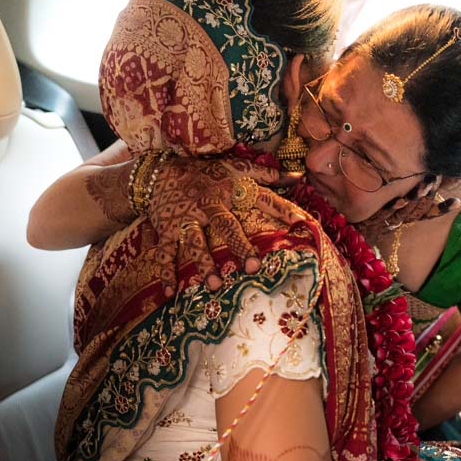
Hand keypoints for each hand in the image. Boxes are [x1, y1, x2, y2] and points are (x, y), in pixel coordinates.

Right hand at [148, 158, 301, 295]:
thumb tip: (298, 176)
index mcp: (228, 189)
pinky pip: (164, 253)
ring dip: (203, 264)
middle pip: (225, 226)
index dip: (281, 208)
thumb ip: (266, 174)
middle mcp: (208, 205)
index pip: (260, 198)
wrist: (158, 173)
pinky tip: (171, 292)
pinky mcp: (167, 231)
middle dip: (239, 246)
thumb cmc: (203, 173)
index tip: (302, 221)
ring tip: (214, 285)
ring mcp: (185, 219)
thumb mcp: (233, 168)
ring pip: (195, 242)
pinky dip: (165, 273)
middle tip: (254, 267)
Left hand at [354, 175, 460, 245]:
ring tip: (426, 183)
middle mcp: (400, 221)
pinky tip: (401, 198)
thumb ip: (413, 197)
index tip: (457, 201)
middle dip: (429, 194)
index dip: (443, 210)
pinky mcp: (373, 218)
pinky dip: (393, 206)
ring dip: (416, 197)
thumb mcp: (396, 209)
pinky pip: (385, 212)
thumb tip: (431, 186)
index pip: (429, 215)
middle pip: (418, 209)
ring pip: (405, 210)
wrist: (353, 231)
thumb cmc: (377, 217)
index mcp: (407, 219)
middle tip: (437, 177)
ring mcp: (387, 220)